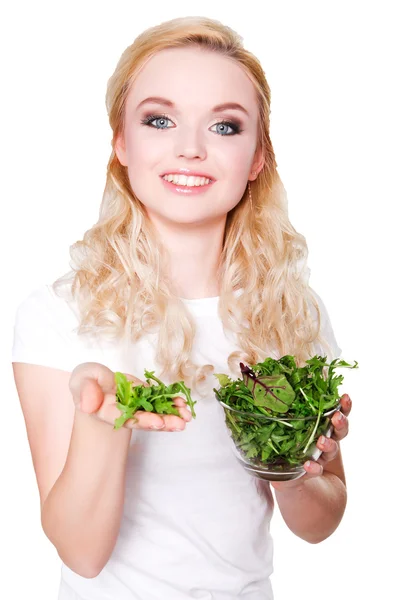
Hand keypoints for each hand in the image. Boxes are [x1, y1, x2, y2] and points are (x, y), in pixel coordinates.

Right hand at [69, 362, 191, 430]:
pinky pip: (160, 403)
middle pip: (142, 420)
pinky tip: (184, 404)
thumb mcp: (81, 379)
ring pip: (154, 414)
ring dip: (171, 416)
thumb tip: (88, 404)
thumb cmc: (87, 381)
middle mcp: (123, 414)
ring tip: (187, 417)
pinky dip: (172, 404)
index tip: (156, 423)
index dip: (140, 420)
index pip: (122, 418)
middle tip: (179, 424)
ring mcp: (136, 408)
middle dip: (161, 422)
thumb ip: (84, 390)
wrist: (96, 383)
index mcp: (105, 412)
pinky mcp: (145, 400)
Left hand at [270, 393, 351, 490]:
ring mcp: (321, 456)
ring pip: (332, 448)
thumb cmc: (284, 443)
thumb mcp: (281, 426)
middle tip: (336, 417)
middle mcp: (325, 438)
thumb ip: (276, 415)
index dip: (344, 406)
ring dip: (329, 444)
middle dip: (340, 422)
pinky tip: (308, 465)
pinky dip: (314, 467)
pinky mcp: (313, 472)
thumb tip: (260, 396)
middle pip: (339, 428)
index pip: (337, 412)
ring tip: (321, 441)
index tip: (345, 396)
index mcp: (320, 424)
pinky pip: (317, 469)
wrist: (291, 478)